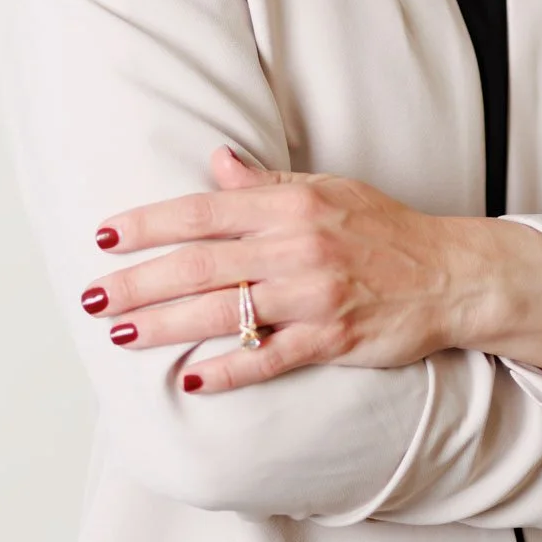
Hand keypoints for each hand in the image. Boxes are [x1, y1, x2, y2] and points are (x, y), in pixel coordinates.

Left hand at [80, 147, 470, 392]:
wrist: (449, 273)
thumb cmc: (384, 228)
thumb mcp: (327, 190)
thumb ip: (267, 185)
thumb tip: (216, 161)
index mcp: (292, 205)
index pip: (204, 210)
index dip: (150, 223)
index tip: (104, 235)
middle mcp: (297, 246)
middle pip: (201, 264)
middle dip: (139, 280)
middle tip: (91, 295)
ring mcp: (314, 294)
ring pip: (225, 311)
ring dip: (166, 325)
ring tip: (120, 333)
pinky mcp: (332, 338)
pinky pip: (271, 357)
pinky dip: (230, 370)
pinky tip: (192, 380)